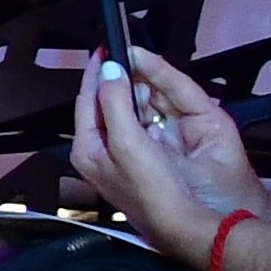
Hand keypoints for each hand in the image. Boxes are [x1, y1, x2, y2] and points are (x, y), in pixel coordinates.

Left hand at [81, 48, 269, 270]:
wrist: (184, 222)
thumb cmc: (152, 187)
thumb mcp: (127, 141)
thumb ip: (114, 103)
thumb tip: (109, 69)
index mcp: (87, 148)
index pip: (85, 101)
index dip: (96, 72)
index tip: (105, 48)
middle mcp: (99, 151)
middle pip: (103, 104)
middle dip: (115, 79)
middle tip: (125, 55)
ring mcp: (121, 156)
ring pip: (124, 112)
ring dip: (133, 91)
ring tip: (140, 70)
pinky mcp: (143, 159)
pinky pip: (141, 123)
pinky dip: (147, 107)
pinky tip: (156, 97)